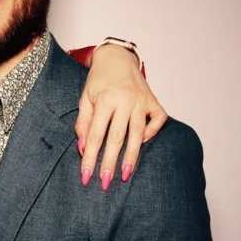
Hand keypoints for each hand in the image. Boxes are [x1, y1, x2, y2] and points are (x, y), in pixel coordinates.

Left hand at [77, 48, 168, 188]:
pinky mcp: (153, 100)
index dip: (90, 158)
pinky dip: (152, 132)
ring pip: (137, 133)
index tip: (86, 177)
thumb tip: (83, 148)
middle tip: (105, 184)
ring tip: (125, 175)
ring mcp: (141, 100)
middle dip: (110, 163)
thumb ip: (83, 122)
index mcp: (104, 99)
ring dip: (131, 156)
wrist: (117, 57)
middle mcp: (124, 100)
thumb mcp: (85, 97)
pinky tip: (142, 142)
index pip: (95, 135)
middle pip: (116, 138)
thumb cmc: (99, 80)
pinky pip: (158, 119)